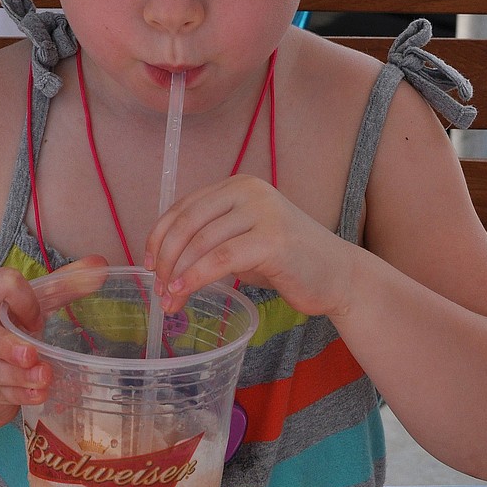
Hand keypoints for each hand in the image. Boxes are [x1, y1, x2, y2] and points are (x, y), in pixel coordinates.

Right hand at [0, 257, 107, 434]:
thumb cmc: (2, 330)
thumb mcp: (28, 307)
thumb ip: (63, 287)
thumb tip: (101, 265)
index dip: (23, 299)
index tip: (39, 318)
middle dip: (5, 346)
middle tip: (32, 356)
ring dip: (16, 376)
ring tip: (45, 380)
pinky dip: (16, 394)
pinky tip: (37, 396)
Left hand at [144, 174, 345, 315]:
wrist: (339, 276)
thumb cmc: (288, 261)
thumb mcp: (244, 238)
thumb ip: (211, 237)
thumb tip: (162, 258)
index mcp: (238, 185)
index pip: (183, 207)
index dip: (158, 237)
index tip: (148, 265)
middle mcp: (249, 191)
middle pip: (187, 223)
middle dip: (165, 258)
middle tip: (157, 289)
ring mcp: (262, 212)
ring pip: (200, 242)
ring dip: (177, 274)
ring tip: (170, 300)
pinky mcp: (272, 239)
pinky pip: (220, 259)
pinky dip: (195, 278)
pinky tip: (184, 293)